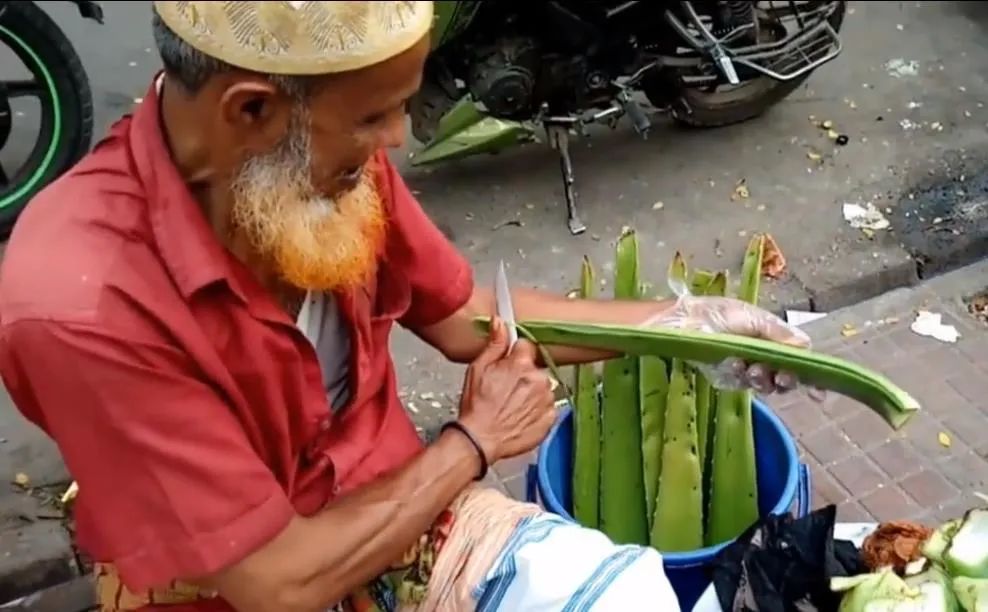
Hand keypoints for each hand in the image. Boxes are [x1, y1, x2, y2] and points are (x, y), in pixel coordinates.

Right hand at [455, 316, 556, 464]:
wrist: (481, 439)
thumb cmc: (477, 406)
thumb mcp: (478, 369)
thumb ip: (494, 343)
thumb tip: (500, 322)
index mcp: (521, 364)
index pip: (526, 346)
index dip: (515, 356)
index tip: (508, 365)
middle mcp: (539, 379)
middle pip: (536, 368)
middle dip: (524, 375)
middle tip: (506, 389)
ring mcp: (547, 400)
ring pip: (543, 387)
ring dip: (532, 392)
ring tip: (512, 404)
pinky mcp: (551, 418)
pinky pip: (548, 407)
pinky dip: (537, 410)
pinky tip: (520, 415)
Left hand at [642, 295, 811, 394]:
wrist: (682, 322)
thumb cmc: (716, 313)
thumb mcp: (752, 317)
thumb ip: (779, 333)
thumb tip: (806, 346)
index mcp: (772, 339)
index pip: (797, 361)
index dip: (808, 376)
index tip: (817, 390)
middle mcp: (762, 356)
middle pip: (784, 378)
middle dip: (784, 378)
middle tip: (779, 375)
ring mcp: (744, 370)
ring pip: (764, 385)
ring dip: (762, 377)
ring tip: (751, 366)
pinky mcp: (726, 380)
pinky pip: (741, 386)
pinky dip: (740, 377)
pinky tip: (733, 364)